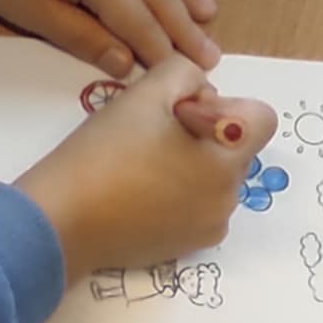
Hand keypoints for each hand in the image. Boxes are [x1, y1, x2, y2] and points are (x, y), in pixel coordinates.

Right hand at [16, 57, 276, 279]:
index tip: (181, 112)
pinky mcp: (185, 248)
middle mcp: (229, 198)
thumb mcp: (146, 92)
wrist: (61, 221)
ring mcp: (209, 228)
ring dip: (190, 164)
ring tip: (139, 164)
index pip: (262, 118)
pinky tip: (137, 192)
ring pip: (214, 178)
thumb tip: (204, 95)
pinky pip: (197, 208)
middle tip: (150, 135)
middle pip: (235, 148)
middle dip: (203, 134)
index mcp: (228, 159)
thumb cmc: (105, 153)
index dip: (224, 104)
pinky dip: (178, 195)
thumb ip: (186, 74)